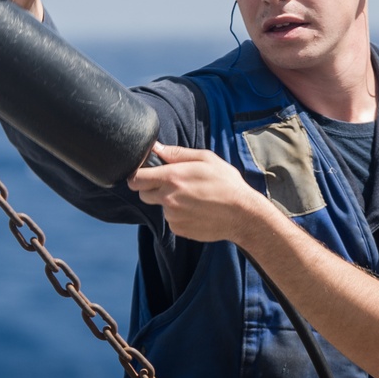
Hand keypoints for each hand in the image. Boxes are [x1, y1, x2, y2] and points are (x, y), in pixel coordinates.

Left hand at [128, 143, 268, 243]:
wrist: (242, 214)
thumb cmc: (227, 183)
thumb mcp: (206, 159)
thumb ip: (177, 154)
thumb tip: (157, 148)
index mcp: (172, 177)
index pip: (136, 179)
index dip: (137, 175)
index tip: (144, 174)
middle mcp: (168, 198)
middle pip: (143, 194)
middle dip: (151, 188)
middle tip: (173, 184)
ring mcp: (172, 216)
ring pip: (160, 207)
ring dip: (169, 202)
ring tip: (193, 198)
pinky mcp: (179, 229)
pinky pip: (171, 220)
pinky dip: (179, 215)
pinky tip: (197, 210)